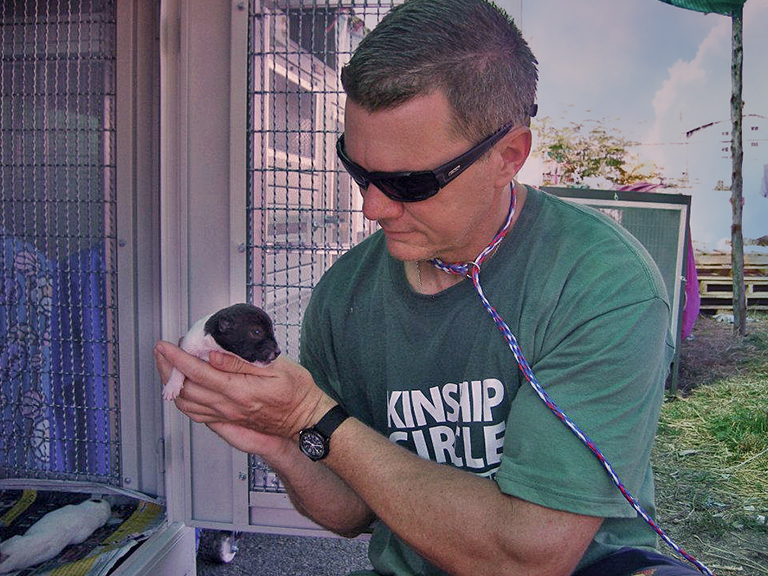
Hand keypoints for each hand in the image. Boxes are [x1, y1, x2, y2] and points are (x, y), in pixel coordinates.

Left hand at [153, 342, 334, 454]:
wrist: (307, 419)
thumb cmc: (298, 391)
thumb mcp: (277, 368)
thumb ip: (242, 362)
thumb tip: (214, 355)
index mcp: (239, 390)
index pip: (197, 373)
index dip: (177, 357)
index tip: (165, 345)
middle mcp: (229, 407)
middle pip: (185, 389)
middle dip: (167, 368)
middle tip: (161, 352)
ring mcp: (227, 417)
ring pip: (187, 404)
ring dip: (171, 385)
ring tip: (167, 367)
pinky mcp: (229, 422)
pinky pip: (197, 415)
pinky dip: (183, 401)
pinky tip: (183, 388)